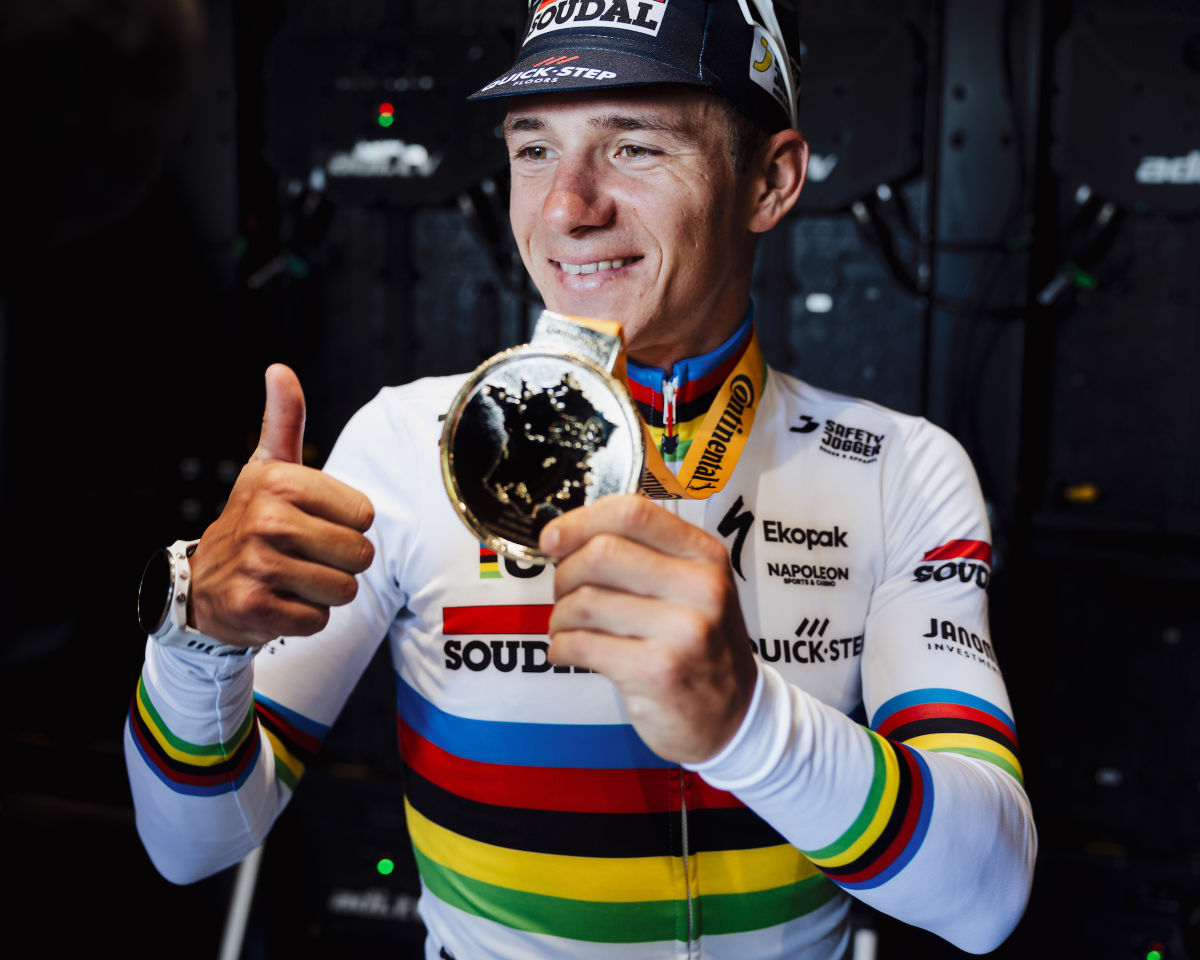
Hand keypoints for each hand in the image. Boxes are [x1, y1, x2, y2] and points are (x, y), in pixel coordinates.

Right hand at [188, 364, 375, 646]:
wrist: (202, 585)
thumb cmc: (254, 519)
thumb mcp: (267, 468)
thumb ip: (283, 421)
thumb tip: (279, 369)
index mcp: (280, 483)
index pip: (365, 515)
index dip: (347, 525)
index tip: (313, 522)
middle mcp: (267, 520)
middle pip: (360, 555)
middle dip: (341, 563)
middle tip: (305, 556)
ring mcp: (259, 566)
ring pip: (344, 590)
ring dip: (325, 592)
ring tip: (293, 579)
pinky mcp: (256, 608)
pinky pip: (319, 620)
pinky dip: (305, 618)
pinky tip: (279, 602)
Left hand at [539, 495, 757, 763]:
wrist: (733, 716)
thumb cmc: (700, 647)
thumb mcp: (693, 588)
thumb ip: (644, 556)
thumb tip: (565, 535)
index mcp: (706, 556)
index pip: (632, 513)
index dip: (580, 521)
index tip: (553, 538)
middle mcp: (702, 588)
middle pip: (602, 553)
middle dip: (564, 574)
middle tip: (563, 593)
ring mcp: (684, 631)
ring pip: (584, 602)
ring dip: (559, 617)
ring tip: (567, 629)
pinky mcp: (657, 671)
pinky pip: (581, 644)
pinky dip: (561, 648)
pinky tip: (569, 653)